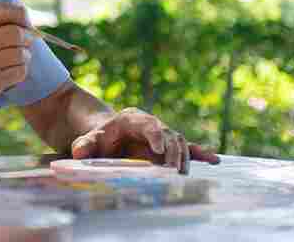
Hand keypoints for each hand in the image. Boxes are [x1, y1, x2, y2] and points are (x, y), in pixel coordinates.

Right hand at [0, 4, 32, 111]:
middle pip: (16, 33)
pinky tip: (14, 68)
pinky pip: (20, 72)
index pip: (1, 12)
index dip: (20, 14)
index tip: (24, 19)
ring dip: (25, 53)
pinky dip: (22, 68)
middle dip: (27, 35)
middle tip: (27, 38)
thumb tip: (21, 16)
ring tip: (19, 55)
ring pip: (21, 54)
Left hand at [70, 107, 219, 174]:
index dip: (155, 135)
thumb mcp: (88, 139)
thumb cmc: (99, 138)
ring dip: (183, 158)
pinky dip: (200, 153)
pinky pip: (186, 148)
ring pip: (179, 142)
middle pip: (167, 134)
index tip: (159, 151)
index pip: (148, 123)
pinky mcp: (168, 146)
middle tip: (171, 171)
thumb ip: (84, 144)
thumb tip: (78, 151)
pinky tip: (214, 160)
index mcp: (133, 118)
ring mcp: (162, 135)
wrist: (107, 137)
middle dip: (171, 152)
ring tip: (182, 174)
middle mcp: (151, 124)